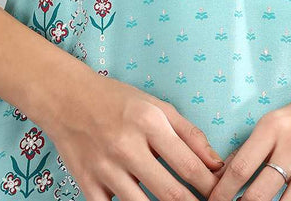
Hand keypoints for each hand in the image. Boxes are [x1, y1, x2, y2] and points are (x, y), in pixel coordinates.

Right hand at [49, 67, 225, 200]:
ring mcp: (105, 168)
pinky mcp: (87, 184)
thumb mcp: (157, 106)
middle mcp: (127, 146)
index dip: (211, 188)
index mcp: (149, 122)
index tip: (223, 196)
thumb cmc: (118, 101)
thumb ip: (190, 134)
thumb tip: (217, 165)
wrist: (68, 98)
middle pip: (170, 193)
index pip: (189, 166)